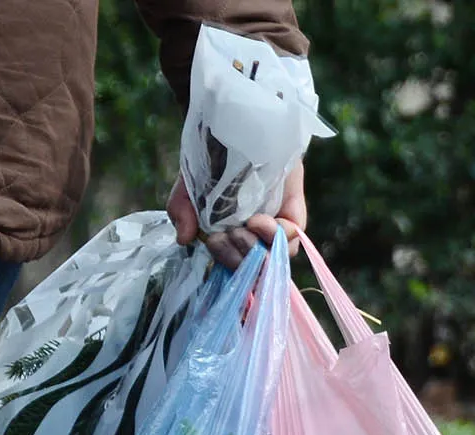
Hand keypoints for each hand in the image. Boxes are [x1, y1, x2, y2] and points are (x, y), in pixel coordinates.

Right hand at [166, 162, 309, 267]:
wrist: (236, 129)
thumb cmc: (210, 161)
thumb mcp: (189, 186)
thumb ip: (181, 211)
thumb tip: (183, 239)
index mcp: (228, 236)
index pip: (232, 264)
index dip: (226, 260)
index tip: (215, 241)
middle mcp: (252, 235)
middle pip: (254, 265)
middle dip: (241, 256)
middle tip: (233, 233)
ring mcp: (274, 225)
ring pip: (274, 257)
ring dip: (259, 249)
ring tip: (248, 225)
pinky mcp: (292, 211)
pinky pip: (293, 236)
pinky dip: (279, 235)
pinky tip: (262, 222)